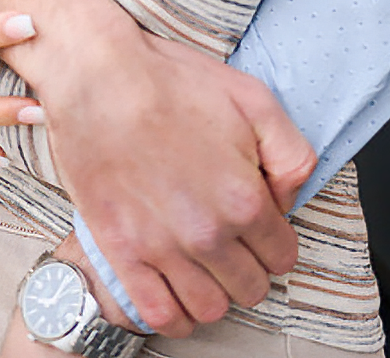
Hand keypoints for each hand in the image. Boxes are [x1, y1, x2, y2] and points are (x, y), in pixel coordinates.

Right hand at [0, 0, 314, 337]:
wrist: (98, 75)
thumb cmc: (170, 80)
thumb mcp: (253, 98)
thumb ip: (291, 155)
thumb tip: (288, 200)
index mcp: (244, 198)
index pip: (282, 256)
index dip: (272, 239)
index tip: (254, 223)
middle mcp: (208, 233)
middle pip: (249, 288)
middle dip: (245, 265)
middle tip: (227, 238)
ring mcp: (162, 247)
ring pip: (209, 309)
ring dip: (212, 291)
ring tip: (201, 263)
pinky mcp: (121, 251)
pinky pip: (159, 315)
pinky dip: (173, 313)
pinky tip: (173, 288)